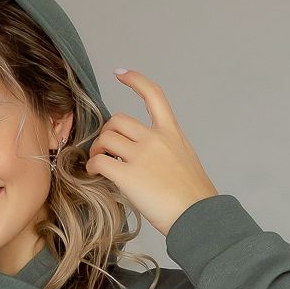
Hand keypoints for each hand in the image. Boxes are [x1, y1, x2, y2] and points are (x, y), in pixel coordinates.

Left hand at [84, 71, 218, 237]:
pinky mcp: (128, 176)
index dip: (135, 80)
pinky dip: (92, 166)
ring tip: (97, 162)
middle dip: (107, 132)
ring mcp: (141, 156)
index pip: (153, 95)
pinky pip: (99, 162)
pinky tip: (94, 173)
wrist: (197, 216)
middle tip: (104, 149)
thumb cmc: (193, 197)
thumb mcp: (185, 160)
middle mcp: (155, 139)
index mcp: (171, 133)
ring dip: (96, 149)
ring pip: (106, 138)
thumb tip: (144, 157)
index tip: (120, 73)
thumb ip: (165, 150)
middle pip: (118, 120)